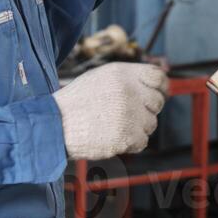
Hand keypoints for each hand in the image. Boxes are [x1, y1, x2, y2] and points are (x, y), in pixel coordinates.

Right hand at [53, 62, 167, 159]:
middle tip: (127, 116)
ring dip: (137, 128)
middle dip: (146, 110)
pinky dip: (131, 143)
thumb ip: (128, 79)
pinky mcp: (127, 136)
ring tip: (113, 126)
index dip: (161, 87)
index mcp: (122, 73)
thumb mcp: (100, 78)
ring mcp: (129, 114)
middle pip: (157, 102)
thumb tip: (157, 83)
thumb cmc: (77, 102)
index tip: (159, 94)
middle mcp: (129, 91)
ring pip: (151, 124)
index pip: (157, 76)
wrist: (56, 124)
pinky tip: (113, 137)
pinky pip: (142, 141)